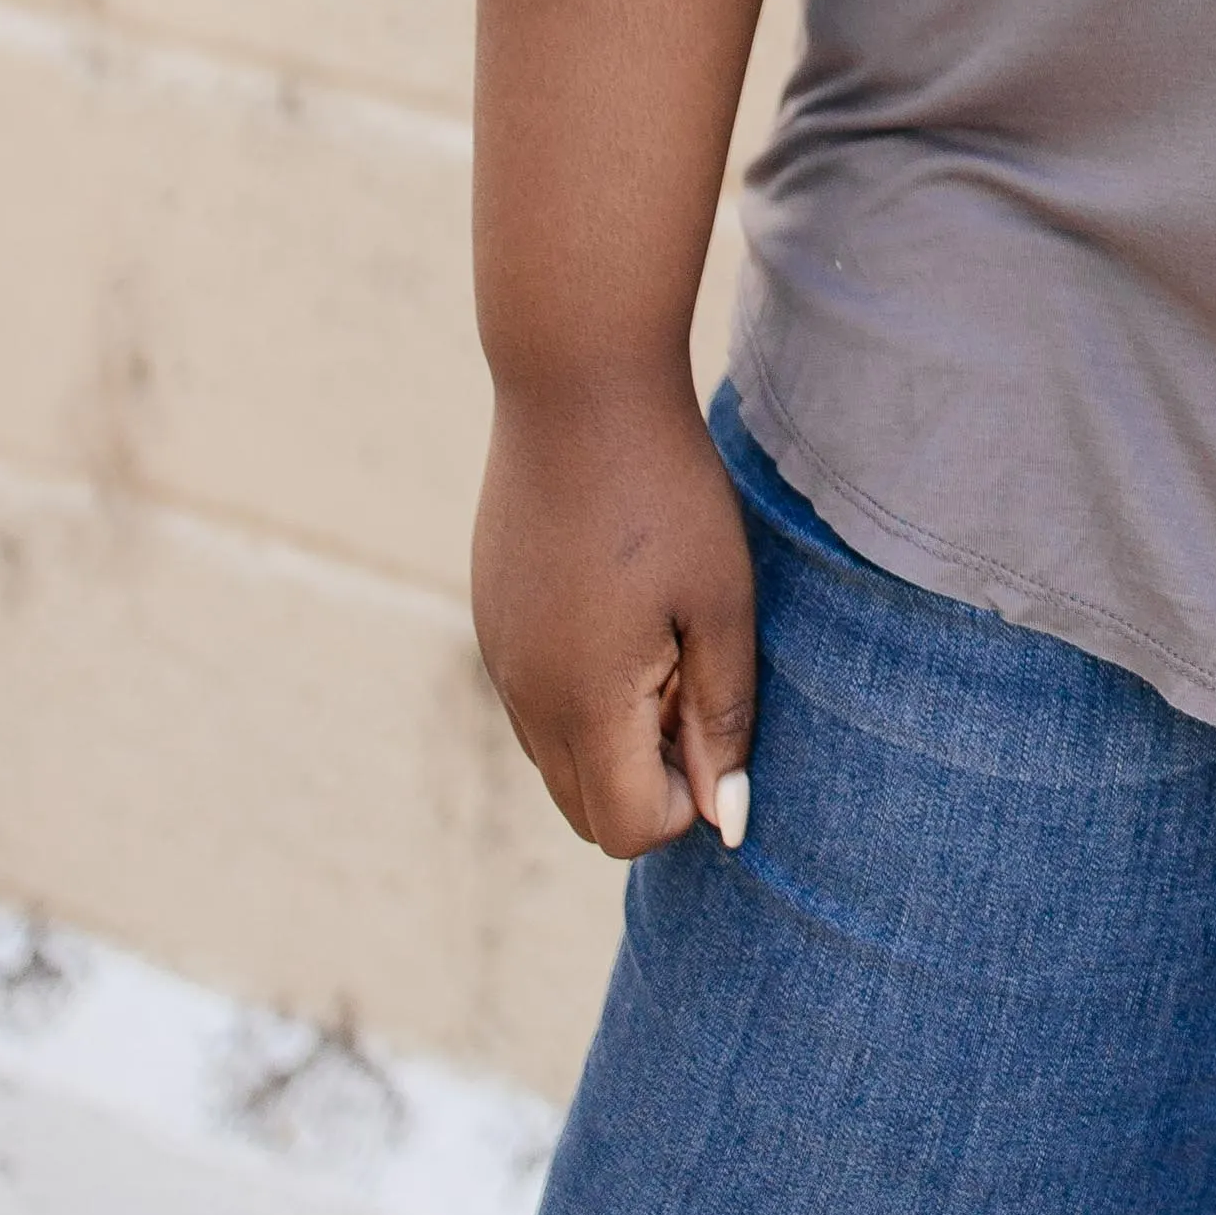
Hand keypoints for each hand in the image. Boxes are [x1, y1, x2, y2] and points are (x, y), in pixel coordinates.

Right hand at [473, 373, 757, 861]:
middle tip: (691, 675)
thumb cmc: (667, 490)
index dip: (689, 799)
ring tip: (659, 636)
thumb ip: (721, 717)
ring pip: (557, 760)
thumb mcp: (720, 603)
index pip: (629, 830)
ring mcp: (498, 659)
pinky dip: (581, 692)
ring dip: (615, 735)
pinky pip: (534, 702)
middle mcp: (524, 698)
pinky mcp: (491, 620)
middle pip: (587, 811)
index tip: (714, 714)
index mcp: (584, 703)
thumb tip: (725, 818)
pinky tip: (620, 604)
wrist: (574, 384)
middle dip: (649, 776)